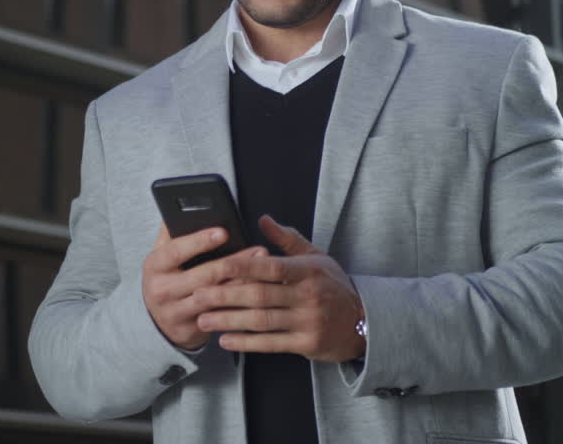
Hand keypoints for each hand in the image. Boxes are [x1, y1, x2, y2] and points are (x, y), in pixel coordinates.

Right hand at [142, 225, 267, 349]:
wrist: (156, 321)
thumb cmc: (166, 278)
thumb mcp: (162, 256)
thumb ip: (172, 232)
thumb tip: (183, 205)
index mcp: (155, 265)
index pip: (176, 251)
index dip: (200, 241)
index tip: (224, 232)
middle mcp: (161, 290)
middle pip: (203, 276)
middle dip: (234, 262)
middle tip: (260, 250)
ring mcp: (175, 312)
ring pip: (215, 297)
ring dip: (243, 283)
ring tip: (265, 270)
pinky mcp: (190, 329)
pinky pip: (220, 316)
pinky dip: (240, 304)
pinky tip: (258, 293)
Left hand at [192, 215, 365, 361]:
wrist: (364, 321)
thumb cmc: (333, 285)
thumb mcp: (316, 257)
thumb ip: (287, 240)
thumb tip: (263, 219)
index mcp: (308, 270)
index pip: (272, 267)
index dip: (243, 267)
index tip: (217, 265)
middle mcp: (308, 296)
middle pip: (260, 295)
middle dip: (225, 296)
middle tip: (198, 295)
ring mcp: (308, 322)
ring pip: (261, 321)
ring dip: (229, 320)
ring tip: (203, 318)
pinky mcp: (306, 344)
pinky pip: (270, 344)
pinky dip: (246, 343)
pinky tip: (225, 340)